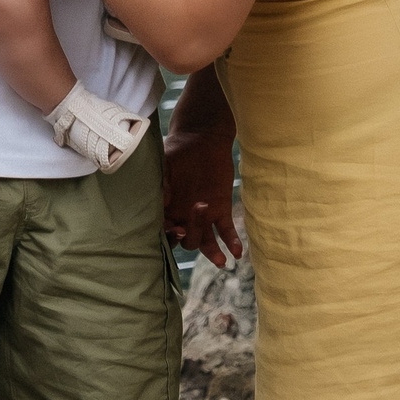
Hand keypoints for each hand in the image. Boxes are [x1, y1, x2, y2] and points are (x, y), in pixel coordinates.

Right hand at [163, 70, 241, 265]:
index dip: (168, 234)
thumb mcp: (163, 163)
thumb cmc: (177, 149)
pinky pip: (226, 231)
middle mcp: (183, 216)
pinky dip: (232, 242)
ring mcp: (203, 216)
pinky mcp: (221, 210)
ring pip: (205, 241)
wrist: (201, 137)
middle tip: (188, 230)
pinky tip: (237, 253)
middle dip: (188, 239)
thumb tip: (162, 199)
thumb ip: (161, 181)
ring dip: (212, 252)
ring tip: (221, 261)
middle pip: (185, 240)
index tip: (173, 227)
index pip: (164, 230)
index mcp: (166, 209)